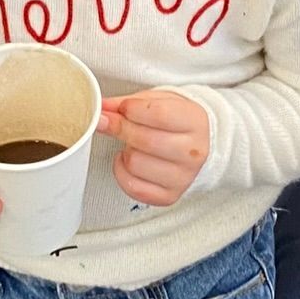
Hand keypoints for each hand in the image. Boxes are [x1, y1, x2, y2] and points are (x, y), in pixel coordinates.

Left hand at [99, 90, 210, 205]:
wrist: (197, 147)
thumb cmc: (176, 122)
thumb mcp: (157, 102)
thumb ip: (128, 103)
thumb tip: (102, 107)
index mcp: (195, 122)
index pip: (158, 114)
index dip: (131, 109)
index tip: (122, 107)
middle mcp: (193, 153)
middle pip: (144, 140)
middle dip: (121, 128)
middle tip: (113, 122)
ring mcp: (182, 177)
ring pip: (134, 163)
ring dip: (125, 151)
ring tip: (132, 145)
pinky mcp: (169, 196)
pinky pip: (132, 186)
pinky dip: (122, 172)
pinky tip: (129, 161)